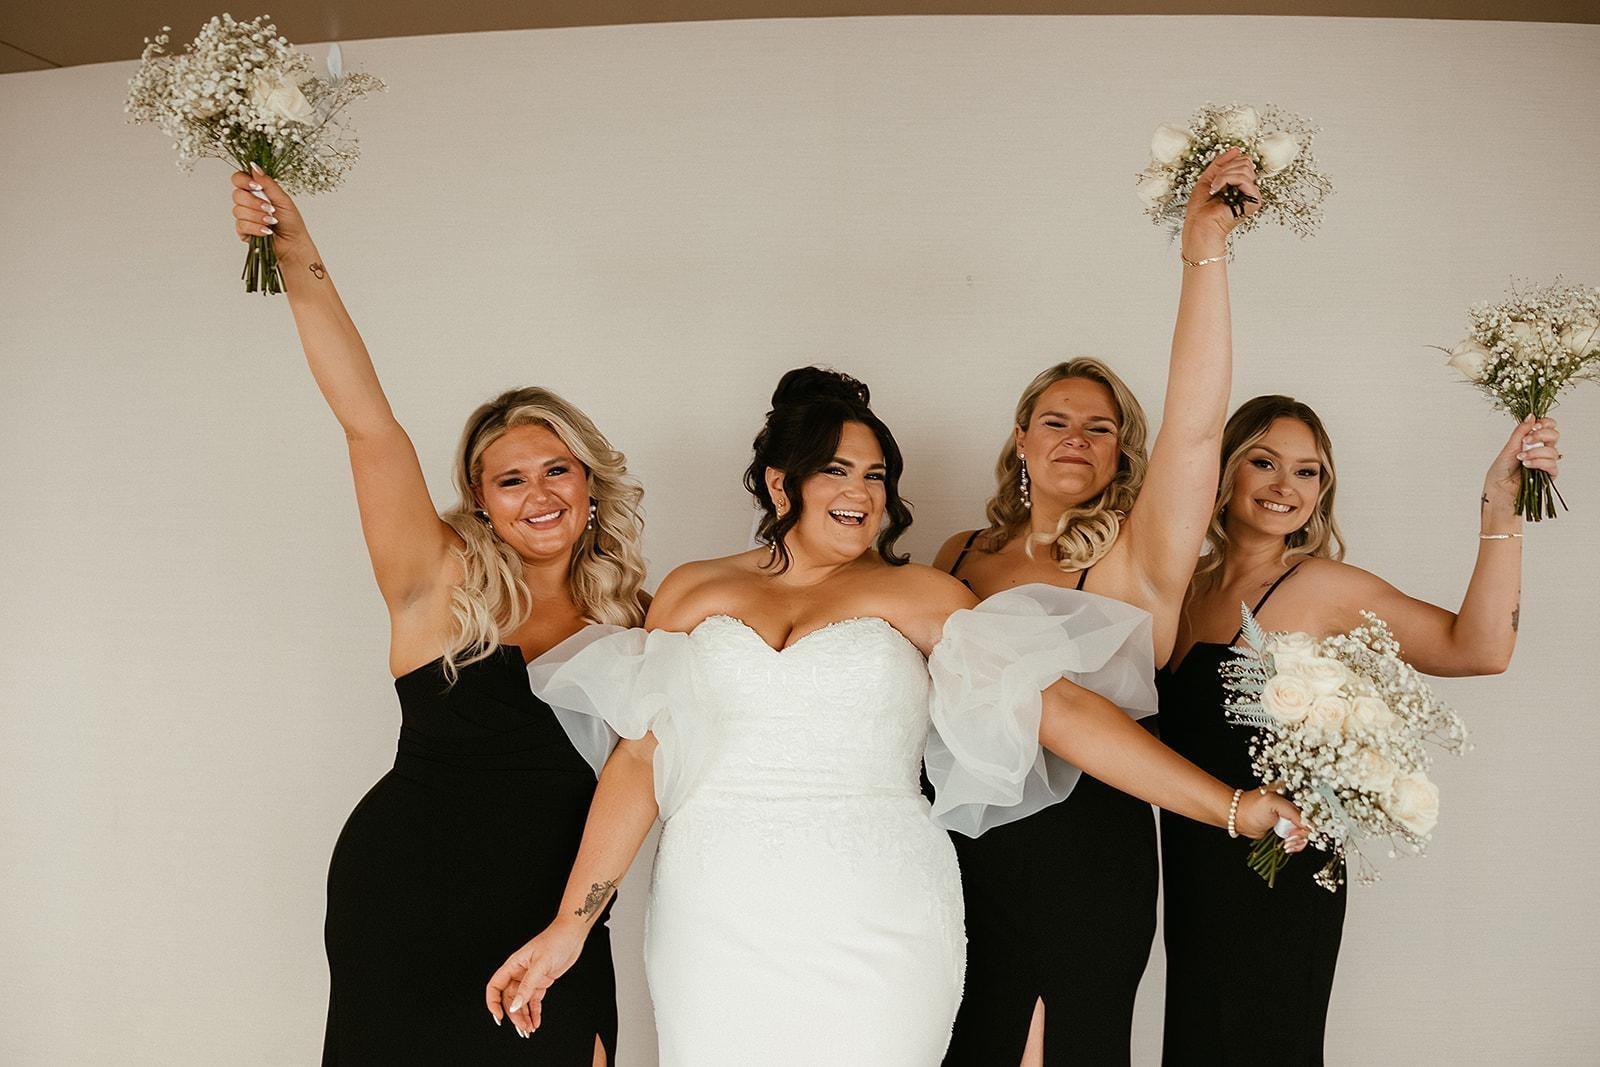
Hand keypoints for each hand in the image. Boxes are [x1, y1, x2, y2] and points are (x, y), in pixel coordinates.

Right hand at [230, 165, 315, 266]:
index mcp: (256, 191)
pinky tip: (267, 230)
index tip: (256, 187)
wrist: (293, 244)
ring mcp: (244, 216)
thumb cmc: (291, 222)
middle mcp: (248, 202)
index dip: (243, 181)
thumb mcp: (283, 199)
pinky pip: (241, 225)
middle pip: (236, 195)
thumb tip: (254, 167)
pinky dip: (256, 228)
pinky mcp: (243, 230)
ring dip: (258, 216)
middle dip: (254, 203)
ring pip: (238, 211)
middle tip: (270, 209)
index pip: (238, 179)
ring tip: (272, 221)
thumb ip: (267, 184)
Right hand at [485, 921, 585, 1037]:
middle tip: (522, 1028)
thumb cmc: (555, 940)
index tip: (499, 1017)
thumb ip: (527, 986)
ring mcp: (530, 978)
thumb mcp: (540, 964)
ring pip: (521, 1002)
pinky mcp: (541, 982)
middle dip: (514, 1015)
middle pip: (509, 999)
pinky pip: (534, 1001)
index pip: (495, 987)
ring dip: (524, 1017)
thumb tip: (515, 1006)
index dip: (493, 1003)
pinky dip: (534, 1012)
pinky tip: (536, 1022)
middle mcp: (519, 973)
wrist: (572, 934)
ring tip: (529, 1029)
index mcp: (513, 965)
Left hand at [1181, 148, 1260, 257]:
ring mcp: (1251, 195)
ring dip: (1224, 176)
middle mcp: (1247, 189)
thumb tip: (1237, 149)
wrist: (1199, 224)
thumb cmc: (1200, 209)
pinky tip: (1219, 191)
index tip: (1214, 178)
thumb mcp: (1207, 178)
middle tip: (1214, 185)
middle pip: (1245, 162)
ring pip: (1244, 168)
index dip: (1227, 165)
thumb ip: (1221, 162)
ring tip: (1215, 189)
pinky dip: (1227, 180)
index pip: (1242, 161)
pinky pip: (1244, 178)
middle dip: (1225, 170)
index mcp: (1238, 184)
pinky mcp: (1254, 201)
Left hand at [1235, 785, 1308, 851]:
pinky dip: (1295, 845)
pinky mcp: (1286, 830)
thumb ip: (1293, 812)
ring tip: (1286, 844)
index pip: (1311, 814)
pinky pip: (1298, 840)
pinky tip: (1287, 846)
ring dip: (1298, 843)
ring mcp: (1290, 821)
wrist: (1238, 817)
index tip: (1296, 832)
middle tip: (1289, 839)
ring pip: (1305, 835)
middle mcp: (1294, 810)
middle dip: (1302, 836)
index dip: (1307, 825)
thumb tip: (1309, 825)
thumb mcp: (1273, 804)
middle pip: (1310, 826)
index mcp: (1294, 799)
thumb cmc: (1252, 807)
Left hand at [1485, 415, 1561, 504]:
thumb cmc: (1501, 469)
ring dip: (1535, 453)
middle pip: (1554, 435)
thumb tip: (1531, 416)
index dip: (1546, 423)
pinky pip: (1552, 465)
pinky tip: (1527, 465)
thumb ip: (1521, 431)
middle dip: (1541, 435)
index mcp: (1533, 440)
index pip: (1548, 426)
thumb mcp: (1509, 446)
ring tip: (1521, 458)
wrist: (1499, 487)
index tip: (1535, 425)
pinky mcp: (1548, 474)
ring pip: (1553, 451)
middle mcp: (1541, 449)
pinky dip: (1539, 463)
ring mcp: (1546, 462)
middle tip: (1526, 441)